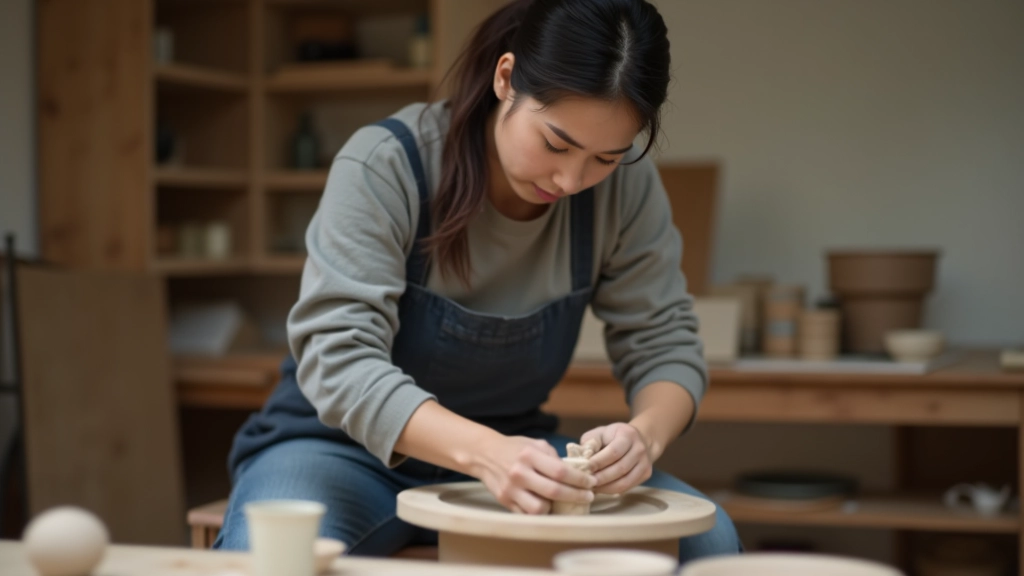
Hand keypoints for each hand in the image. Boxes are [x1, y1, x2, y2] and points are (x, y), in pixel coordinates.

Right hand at [472, 436, 595, 514]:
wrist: (485, 454)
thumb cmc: (515, 449)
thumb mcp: (535, 444)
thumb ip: (554, 457)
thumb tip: (576, 472)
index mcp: (529, 455)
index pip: (560, 471)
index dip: (580, 479)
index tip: (591, 482)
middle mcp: (519, 473)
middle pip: (554, 491)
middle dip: (576, 496)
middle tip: (588, 496)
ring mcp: (511, 489)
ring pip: (539, 508)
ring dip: (555, 508)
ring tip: (562, 502)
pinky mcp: (505, 502)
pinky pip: (527, 515)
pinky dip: (540, 513)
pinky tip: (548, 506)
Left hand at [580, 423, 653, 493]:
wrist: (638, 439)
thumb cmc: (612, 437)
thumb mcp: (600, 433)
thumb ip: (591, 443)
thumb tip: (581, 458)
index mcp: (628, 435)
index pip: (614, 451)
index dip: (599, 462)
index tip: (585, 468)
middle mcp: (639, 448)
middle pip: (620, 468)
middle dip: (602, 477)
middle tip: (586, 482)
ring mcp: (645, 462)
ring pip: (625, 481)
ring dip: (606, 487)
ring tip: (592, 488)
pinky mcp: (646, 474)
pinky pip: (628, 486)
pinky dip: (613, 490)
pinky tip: (601, 489)